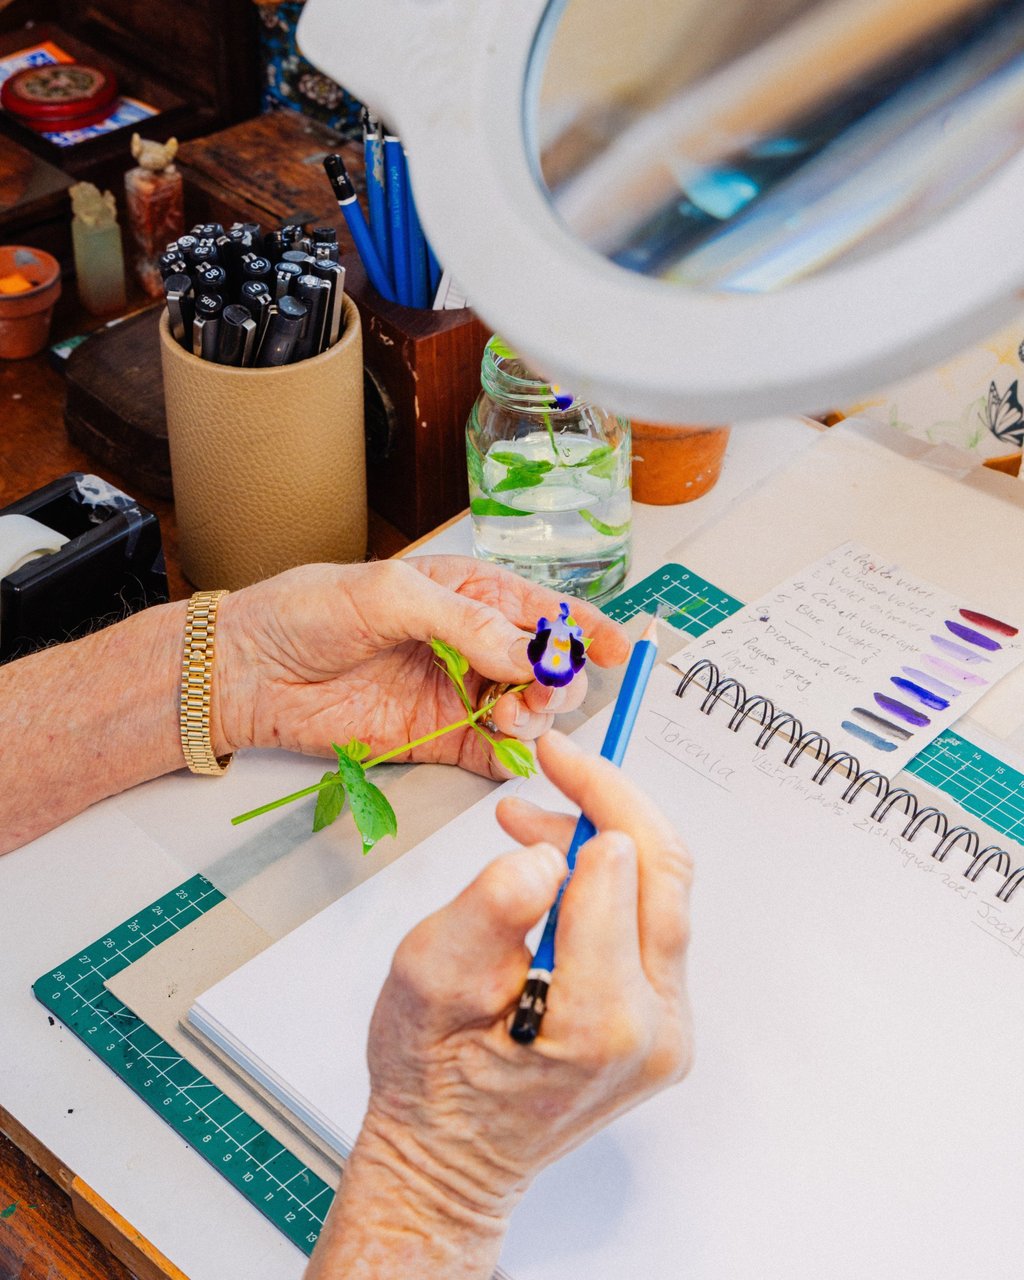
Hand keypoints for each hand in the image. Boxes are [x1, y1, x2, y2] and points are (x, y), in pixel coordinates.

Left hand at [213, 556, 627, 776]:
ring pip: (530, 712)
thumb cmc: (308, 612)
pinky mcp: (440, 740)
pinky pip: (494, 755)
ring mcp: (459, 695)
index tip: (616, 648)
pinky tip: (507, 749)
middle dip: (560, 679)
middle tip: (541, 688)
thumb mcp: (389, 594)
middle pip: (549, 667)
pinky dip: (513, 757)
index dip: (586, 628)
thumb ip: (465, 620)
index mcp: (470, 595)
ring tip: (510, 714)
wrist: (250, 672)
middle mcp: (473, 645)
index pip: (544, 610)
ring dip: (537, 716)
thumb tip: (523, 651)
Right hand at [349, 730, 692, 1228]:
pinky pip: (650, 926)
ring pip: (660, 895)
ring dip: (606, 842)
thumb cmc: (430, 1079)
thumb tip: (549, 854)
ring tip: (532, 827)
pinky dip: (609, 883)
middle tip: (561, 763)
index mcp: (602, 1020)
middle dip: (612, 803)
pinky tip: (558, 870)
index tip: (552, 757)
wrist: (450, 1160)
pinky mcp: (660, 1025)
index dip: (587, 799)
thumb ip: (490, 907)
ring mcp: (665, 1032)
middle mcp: (654, 1030)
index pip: (620, 870)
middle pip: (665, 874)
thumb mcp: (427, 979)